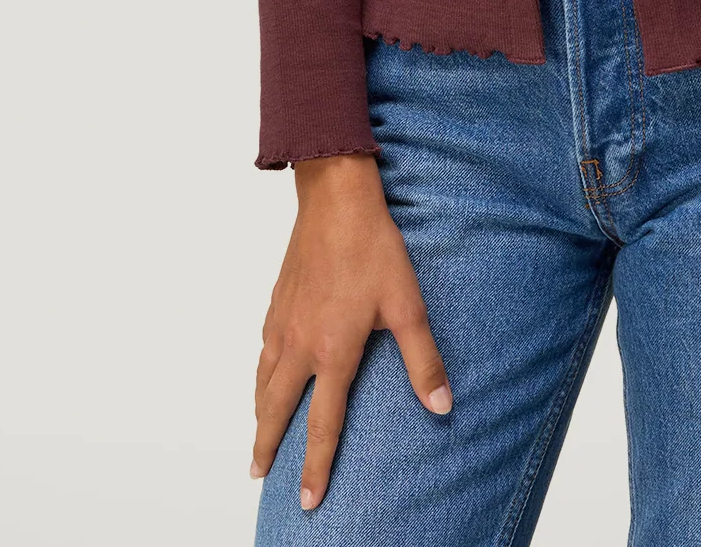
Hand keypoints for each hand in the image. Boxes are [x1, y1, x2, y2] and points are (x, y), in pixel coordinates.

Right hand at [251, 153, 452, 510]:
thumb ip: (423, 360)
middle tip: (258, 474)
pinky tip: (265, 372)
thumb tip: (442, 406)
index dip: (316, 466)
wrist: (335, 200)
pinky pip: (262, 349)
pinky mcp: (277, 301)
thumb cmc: (373, 249)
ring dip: (260, 413)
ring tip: (258, 434)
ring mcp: (283, 322)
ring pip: (264, 380)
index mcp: (333, 352)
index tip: (309, 500)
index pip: (324, 424)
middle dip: (268, 446)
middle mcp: (300, 344)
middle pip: (277, 409)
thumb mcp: (408, 305)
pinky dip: (260, 373)